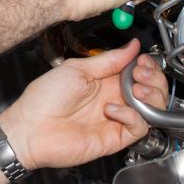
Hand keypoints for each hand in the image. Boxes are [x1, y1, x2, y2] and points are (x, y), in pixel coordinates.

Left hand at [0, 41, 168, 169]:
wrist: (30, 128)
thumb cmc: (44, 99)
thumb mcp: (77, 69)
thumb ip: (108, 60)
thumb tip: (131, 46)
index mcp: (105, 80)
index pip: (139, 71)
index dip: (146, 65)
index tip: (142, 60)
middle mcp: (113, 98)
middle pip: (151, 89)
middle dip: (153, 78)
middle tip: (141, 73)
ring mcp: (116, 118)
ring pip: (152, 108)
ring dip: (150, 95)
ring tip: (136, 89)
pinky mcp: (115, 137)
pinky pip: (139, 127)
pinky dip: (133, 116)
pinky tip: (112, 110)